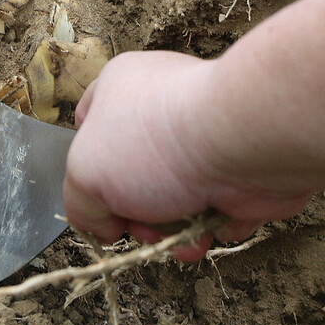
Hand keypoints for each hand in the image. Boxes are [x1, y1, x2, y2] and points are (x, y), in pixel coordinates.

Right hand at [62, 51, 310, 259]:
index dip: (88, 163)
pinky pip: (219, 208)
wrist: (244, 144)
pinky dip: (215, 224)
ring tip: (183, 236)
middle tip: (143, 226)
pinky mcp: (242, 166)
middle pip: (133, 175)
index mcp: (119, 88)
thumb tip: (102, 227)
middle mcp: (163, 108)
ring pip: (177, 199)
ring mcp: (205, 137)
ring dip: (176, 230)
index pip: (90, 123)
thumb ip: (80, 204)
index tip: (95, 191)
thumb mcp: (85, 174)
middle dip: (137, 215)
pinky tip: (214, 223)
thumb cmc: (157, 143)